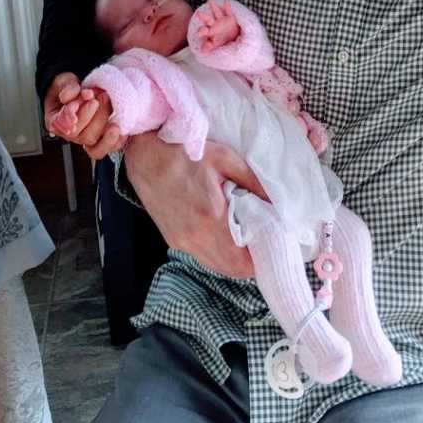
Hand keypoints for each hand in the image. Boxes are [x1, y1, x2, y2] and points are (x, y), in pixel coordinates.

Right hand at [43, 73, 126, 160]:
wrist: (81, 91)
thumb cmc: (69, 88)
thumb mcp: (64, 82)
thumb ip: (67, 87)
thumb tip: (72, 93)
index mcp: (56, 120)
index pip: (60, 124)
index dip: (69, 117)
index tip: (77, 104)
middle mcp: (70, 133)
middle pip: (80, 134)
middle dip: (92, 115)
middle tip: (98, 97)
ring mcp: (86, 138)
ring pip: (93, 142)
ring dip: (103, 123)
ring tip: (110, 105)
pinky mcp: (101, 139)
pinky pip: (108, 147)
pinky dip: (115, 139)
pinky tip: (120, 126)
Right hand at [124, 134, 267, 277]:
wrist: (145, 154)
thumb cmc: (186, 152)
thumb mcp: (226, 159)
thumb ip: (254, 182)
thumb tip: (278, 202)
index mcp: (210, 218)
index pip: (243, 261)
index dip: (263, 259)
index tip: (275, 245)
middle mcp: (195, 238)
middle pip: (232, 270)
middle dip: (252, 263)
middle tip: (265, 243)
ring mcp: (181, 241)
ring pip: (216, 266)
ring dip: (235, 261)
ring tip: (248, 240)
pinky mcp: (173, 239)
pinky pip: (202, 257)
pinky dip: (218, 255)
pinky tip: (226, 237)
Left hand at [193, 0, 240, 51]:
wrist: (235, 36)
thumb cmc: (223, 40)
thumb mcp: (217, 45)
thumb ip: (209, 46)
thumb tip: (202, 51)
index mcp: (210, 32)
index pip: (205, 31)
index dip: (201, 31)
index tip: (198, 33)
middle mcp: (215, 24)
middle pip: (208, 20)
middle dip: (203, 17)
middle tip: (198, 13)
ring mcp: (222, 20)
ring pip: (217, 13)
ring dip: (213, 7)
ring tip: (209, 0)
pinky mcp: (230, 18)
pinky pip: (228, 12)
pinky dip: (227, 7)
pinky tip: (226, 1)